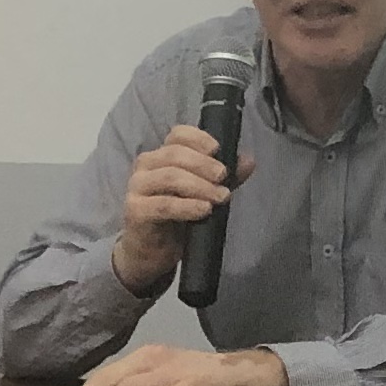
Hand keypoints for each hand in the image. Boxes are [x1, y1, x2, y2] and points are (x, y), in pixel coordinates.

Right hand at [110, 123, 252, 295]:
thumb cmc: (176, 217)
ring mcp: (138, 187)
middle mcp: (146, 165)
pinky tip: (204, 210)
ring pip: (170, 177)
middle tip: (224, 177)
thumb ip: (224, 177)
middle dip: (204, 164)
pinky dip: (187, 206)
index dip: (198, 138)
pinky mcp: (136, 210)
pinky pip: (164, 204)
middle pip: (175, 154)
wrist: (151, 251)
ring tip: (221, 197)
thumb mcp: (203, 193)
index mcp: (161, 155)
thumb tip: (248, 161)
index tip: (217, 149)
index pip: (177, 135)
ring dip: (200, 186)